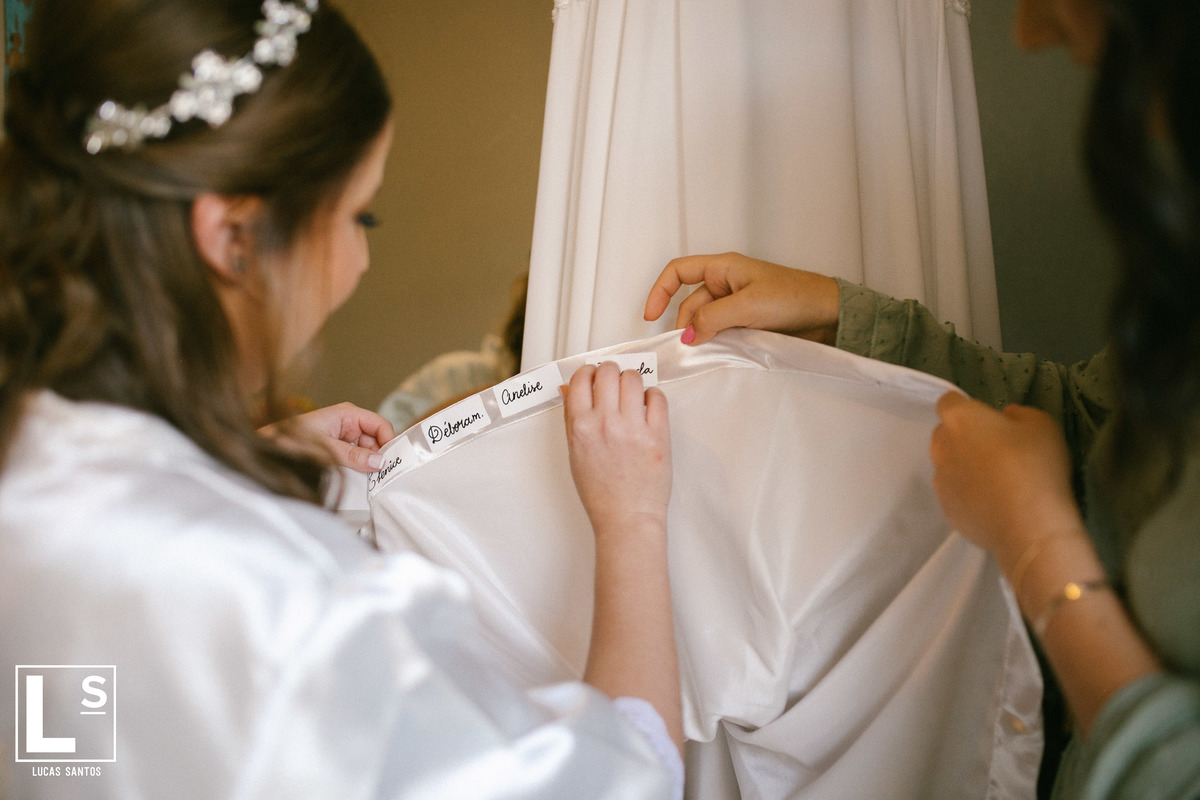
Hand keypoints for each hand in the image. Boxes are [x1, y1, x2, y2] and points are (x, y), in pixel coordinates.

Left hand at [260, 402, 394, 472]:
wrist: (267, 448)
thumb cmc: (290, 440)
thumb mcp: (325, 448)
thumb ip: (353, 456)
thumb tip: (378, 462)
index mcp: (347, 414)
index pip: (379, 424)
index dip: (388, 441)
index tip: (392, 460)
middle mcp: (348, 423)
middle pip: (376, 439)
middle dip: (379, 456)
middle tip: (383, 476)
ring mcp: (344, 437)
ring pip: (367, 451)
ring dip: (369, 465)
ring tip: (370, 479)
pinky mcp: (338, 449)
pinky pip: (356, 458)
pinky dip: (360, 468)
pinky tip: (359, 478)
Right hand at [563, 362, 671, 538]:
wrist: (626, 518)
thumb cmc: (600, 493)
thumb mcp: (575, 454)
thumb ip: (572, 418)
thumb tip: (570, 389)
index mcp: (580, 427)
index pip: (581, 379)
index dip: (588, 373)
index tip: (593, 377)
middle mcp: (606, 423)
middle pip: (609, 371)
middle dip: (610, 373)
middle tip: (614, 383)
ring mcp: (633, 428)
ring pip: (633, 379)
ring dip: (632, 382)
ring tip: (632, 396)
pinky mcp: (658, 435)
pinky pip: (657, 397)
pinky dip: (652, 396)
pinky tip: (648, 407)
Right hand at [643, 252, 839, 345]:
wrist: (828, 315)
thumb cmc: (795, 297)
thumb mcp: (747, 305)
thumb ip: (712, 319)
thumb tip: (688, 335)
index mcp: (723, 267)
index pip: (678, 272)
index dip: (659, 291)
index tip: (650, 316)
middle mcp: (726, 283)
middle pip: (689, 303)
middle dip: (685, 324)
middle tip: (688, 347)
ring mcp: (736, 305)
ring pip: (705, 321)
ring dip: (702, 336)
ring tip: (708, 351)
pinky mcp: (746, 323)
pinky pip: (721, 332)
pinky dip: (716, 343)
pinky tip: (719, 353)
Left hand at [930, 392, 1083, 565]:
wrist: (1029, 525)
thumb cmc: (1035, 466)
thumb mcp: (1042, 425)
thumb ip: (1020, 414)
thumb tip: (1005, 417)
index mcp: (959, 419)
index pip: (948, 402)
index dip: (966, 408)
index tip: (987, 419)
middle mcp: (940, 447)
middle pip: (945, 434)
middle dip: (964, 436)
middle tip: (996, 449)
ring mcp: (940, 480)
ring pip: (947, 464)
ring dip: (964, 466)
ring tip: (995, 480)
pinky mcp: (945, 508)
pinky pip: (954, 493)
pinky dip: (967, 493)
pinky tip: (992, 502)